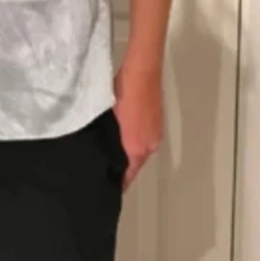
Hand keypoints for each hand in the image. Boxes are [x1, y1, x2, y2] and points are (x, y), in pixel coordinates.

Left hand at [112, 63, 163, 190]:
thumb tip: (105, 156)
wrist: (142, 71)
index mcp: (139, 148)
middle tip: (104, 166)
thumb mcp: (110, 121)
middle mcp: (150, 143)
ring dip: (128, 150)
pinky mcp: (155, 119)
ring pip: (139, 149)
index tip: (109, 189)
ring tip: (110, 148)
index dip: (118, 183)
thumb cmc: (125, 93)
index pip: (129, 175)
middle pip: (136, 163)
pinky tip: (121, 129)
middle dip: (122, 167)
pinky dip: (134, 138)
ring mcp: (155, 131)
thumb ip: (109, 142)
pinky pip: (143, 136)